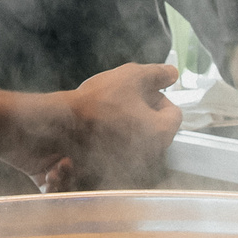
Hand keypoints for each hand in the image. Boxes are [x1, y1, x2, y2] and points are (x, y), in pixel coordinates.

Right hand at [64, 62, 182, 186]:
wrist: (62, 123)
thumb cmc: (99, 101)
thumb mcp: (132, 76)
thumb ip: (157, 73)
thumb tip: (173, 73)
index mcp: (161, 132)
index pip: (174, 113)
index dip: (159, 96)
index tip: (139, 91)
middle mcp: (151, 152)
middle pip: (157, 126)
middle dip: (145, 111)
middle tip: (123, 98)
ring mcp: (132, 162)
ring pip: (139, 136)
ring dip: (130, 122)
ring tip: (110, 110)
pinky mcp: (114, 165)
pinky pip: (122, 147)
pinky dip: (116, 136)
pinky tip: (101, 124)